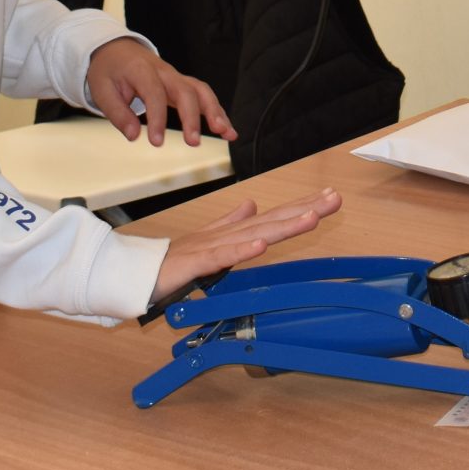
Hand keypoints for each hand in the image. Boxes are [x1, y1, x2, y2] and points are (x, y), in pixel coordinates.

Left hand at [85, 36, 234, 147]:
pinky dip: (217, 111)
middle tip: (193, 141)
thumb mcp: (102, 90)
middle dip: (193, 117)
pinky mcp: (182, 84)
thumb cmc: (109, 69)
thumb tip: (133, 136)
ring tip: (225, 133)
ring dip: (215, 112)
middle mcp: (164, 72)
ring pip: (201, 91)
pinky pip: (203, 95)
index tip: (157, 142)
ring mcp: (176, 77)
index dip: (157, 119)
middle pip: (186, 91)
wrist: (116, 50)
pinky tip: (226, 129)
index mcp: (142, 70)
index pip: (154, 94)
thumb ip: (118, 114)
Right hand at [149, 191, 340, 305]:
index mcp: (232, 233)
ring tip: (312, 217)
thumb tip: (252, 204)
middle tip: (335, 199)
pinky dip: (241, 249)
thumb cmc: (169, 260)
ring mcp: (211, 247)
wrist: (133, 272)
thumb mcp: (207, 241)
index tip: (329, 197)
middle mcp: (226, 236)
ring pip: (253, 234)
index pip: (272, 217)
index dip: (301, 207)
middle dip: (305, 209)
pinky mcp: (195, 262)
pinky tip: (261, 243)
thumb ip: (229, 223)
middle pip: (271, 221)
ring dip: (283, 226)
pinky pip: (221, 257)